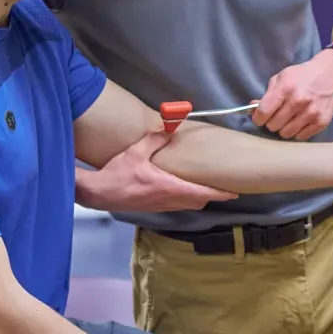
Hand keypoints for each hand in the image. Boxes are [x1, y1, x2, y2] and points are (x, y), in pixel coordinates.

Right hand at [79, 133, 237, 212]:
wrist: (99, 194)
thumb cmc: (118, 173)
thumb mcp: (136, 152)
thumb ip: (156, 138)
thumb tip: (171, 126)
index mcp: (168, 187)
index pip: (201, 193)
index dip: (219, 193)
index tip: (234, 192)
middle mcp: (168, 200)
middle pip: (198, 201)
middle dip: (212, 196)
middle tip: (223, 187)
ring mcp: (160, 206)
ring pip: (188, 205)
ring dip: (199, 198)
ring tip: (208, 188)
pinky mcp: (153, 207)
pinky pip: (177, 206)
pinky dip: (186, 199)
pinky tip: (183, 190)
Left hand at [252, 50, 332, 140]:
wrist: (332, 74)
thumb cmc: (303, 75)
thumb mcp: (282, 77)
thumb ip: (268, 93)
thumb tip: (254, 106)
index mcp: (285, 89)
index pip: (263, 112)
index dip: (258, 117)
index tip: (260, 117)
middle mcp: (298, 102)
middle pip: (273, 126)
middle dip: (271, 122)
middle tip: (277, 116)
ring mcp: (311, 114)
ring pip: (285, 134)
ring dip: (284, 128)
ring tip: (289, 119)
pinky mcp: (321, 122)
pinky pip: (300, 137)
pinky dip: (297, 131)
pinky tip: (300, 121)